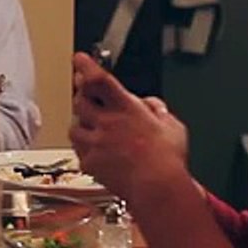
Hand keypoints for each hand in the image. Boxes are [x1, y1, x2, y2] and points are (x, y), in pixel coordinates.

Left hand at [68, 53, 188, 202]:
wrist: (157, 188)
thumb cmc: (168, 160)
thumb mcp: (172, 126)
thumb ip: (157, 110)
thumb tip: (149, 104)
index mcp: (127, 109)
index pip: (100, 80)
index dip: (86, 66)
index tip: (79, 58)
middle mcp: (107, 123)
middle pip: (79, 100)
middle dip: (81, 96)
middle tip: (86, 95)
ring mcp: (95, 143)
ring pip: (74, 125)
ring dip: (82, 124)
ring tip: (95, 129)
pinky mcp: (89, 162)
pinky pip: (79, 150)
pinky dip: (85, 148)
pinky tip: (97, 151)